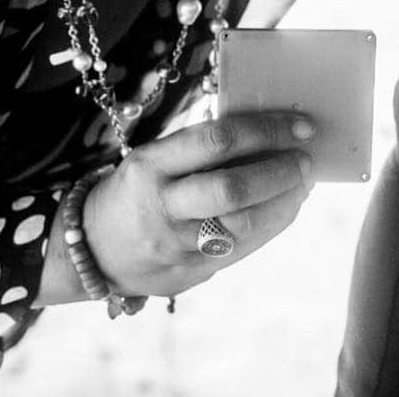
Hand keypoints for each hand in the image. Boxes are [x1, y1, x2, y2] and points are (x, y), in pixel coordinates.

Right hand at [81, 112, 313, 297]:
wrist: (91, 248)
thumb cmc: (137, 187)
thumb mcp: (154, 157)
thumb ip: (200, 147)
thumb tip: (267, 128)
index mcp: (150, 164)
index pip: (217, 141)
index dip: (265, 130)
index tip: (300, 125)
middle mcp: (161, 206)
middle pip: (233, 189)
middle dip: (280, 172)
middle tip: (307, 159)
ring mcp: (174, 245)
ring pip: (242, 226)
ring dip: (284, 203)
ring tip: (303, 183)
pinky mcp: (187, 273)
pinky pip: (240, 249)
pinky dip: (271, 225)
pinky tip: (286, 208)